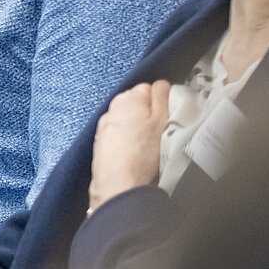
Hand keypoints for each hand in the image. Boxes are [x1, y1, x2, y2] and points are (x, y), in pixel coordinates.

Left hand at [89, 81, 169, 212]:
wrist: (118, 183)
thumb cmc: (140, 153)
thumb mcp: (162, 119)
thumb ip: (162, 96)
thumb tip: (161, 84)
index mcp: (128, 98)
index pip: (149, 89)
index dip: (161, 102)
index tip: (167, 115)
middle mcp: (112, 109)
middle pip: (137, 105)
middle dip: (148, 116)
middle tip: (159, 133)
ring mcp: (104, 127)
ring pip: (127, 122)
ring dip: (137, 130)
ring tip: (147, 148)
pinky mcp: (101, 144)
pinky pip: (119, 137)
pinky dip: (127, 143)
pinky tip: (135, 155)